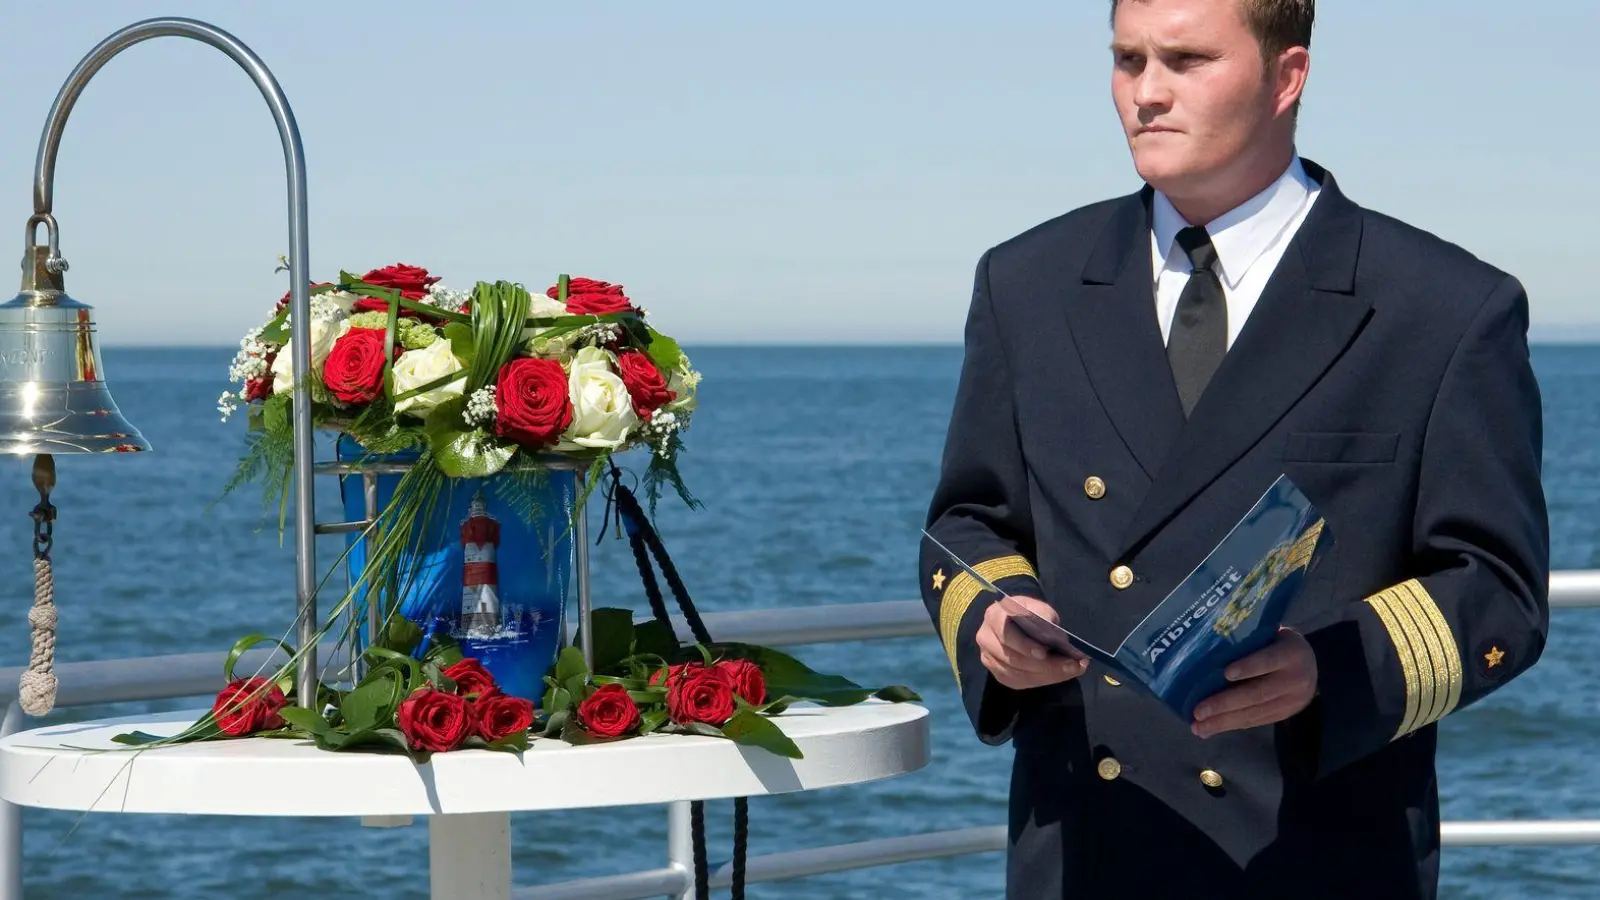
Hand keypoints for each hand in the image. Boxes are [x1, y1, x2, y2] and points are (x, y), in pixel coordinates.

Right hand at [976, 595, 1088, 689]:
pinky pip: (1018, 682)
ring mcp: (988, 658)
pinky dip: (1041, 680)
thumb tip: (1056, 638)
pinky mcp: (997, 672)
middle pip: (1013, 658)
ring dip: (1047, 675)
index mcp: (995, 615)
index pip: (1005, 632)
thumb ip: (1045, 617)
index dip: (1024, 645)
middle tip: (1072, 665)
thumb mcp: (1038, 608)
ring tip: (1071, 670)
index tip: (1044, 653)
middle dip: (1045, 665)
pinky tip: (1058, 675)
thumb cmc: (1029, 613)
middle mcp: (986, 638)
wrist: (1018, 623)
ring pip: (1017, 674)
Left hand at [1192, 627, 1317, 737]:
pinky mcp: (1285, 715)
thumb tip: (1206, 654)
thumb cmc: (1277, 644)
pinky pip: (1255, 721)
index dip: (1249, 667)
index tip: (1226, 673)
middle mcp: (1295, 679)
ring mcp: (1292, 701)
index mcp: (1291, 653)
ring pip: (1254, 713)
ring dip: (1223, 722)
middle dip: (1224, 704)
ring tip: (1198, 727)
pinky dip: (1231, 725)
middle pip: (1257, 693)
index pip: (1269, 660)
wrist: (1312, 666)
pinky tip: (1210, 728)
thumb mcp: (1271, 635)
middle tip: (1198, 712)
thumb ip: (1248, 643)